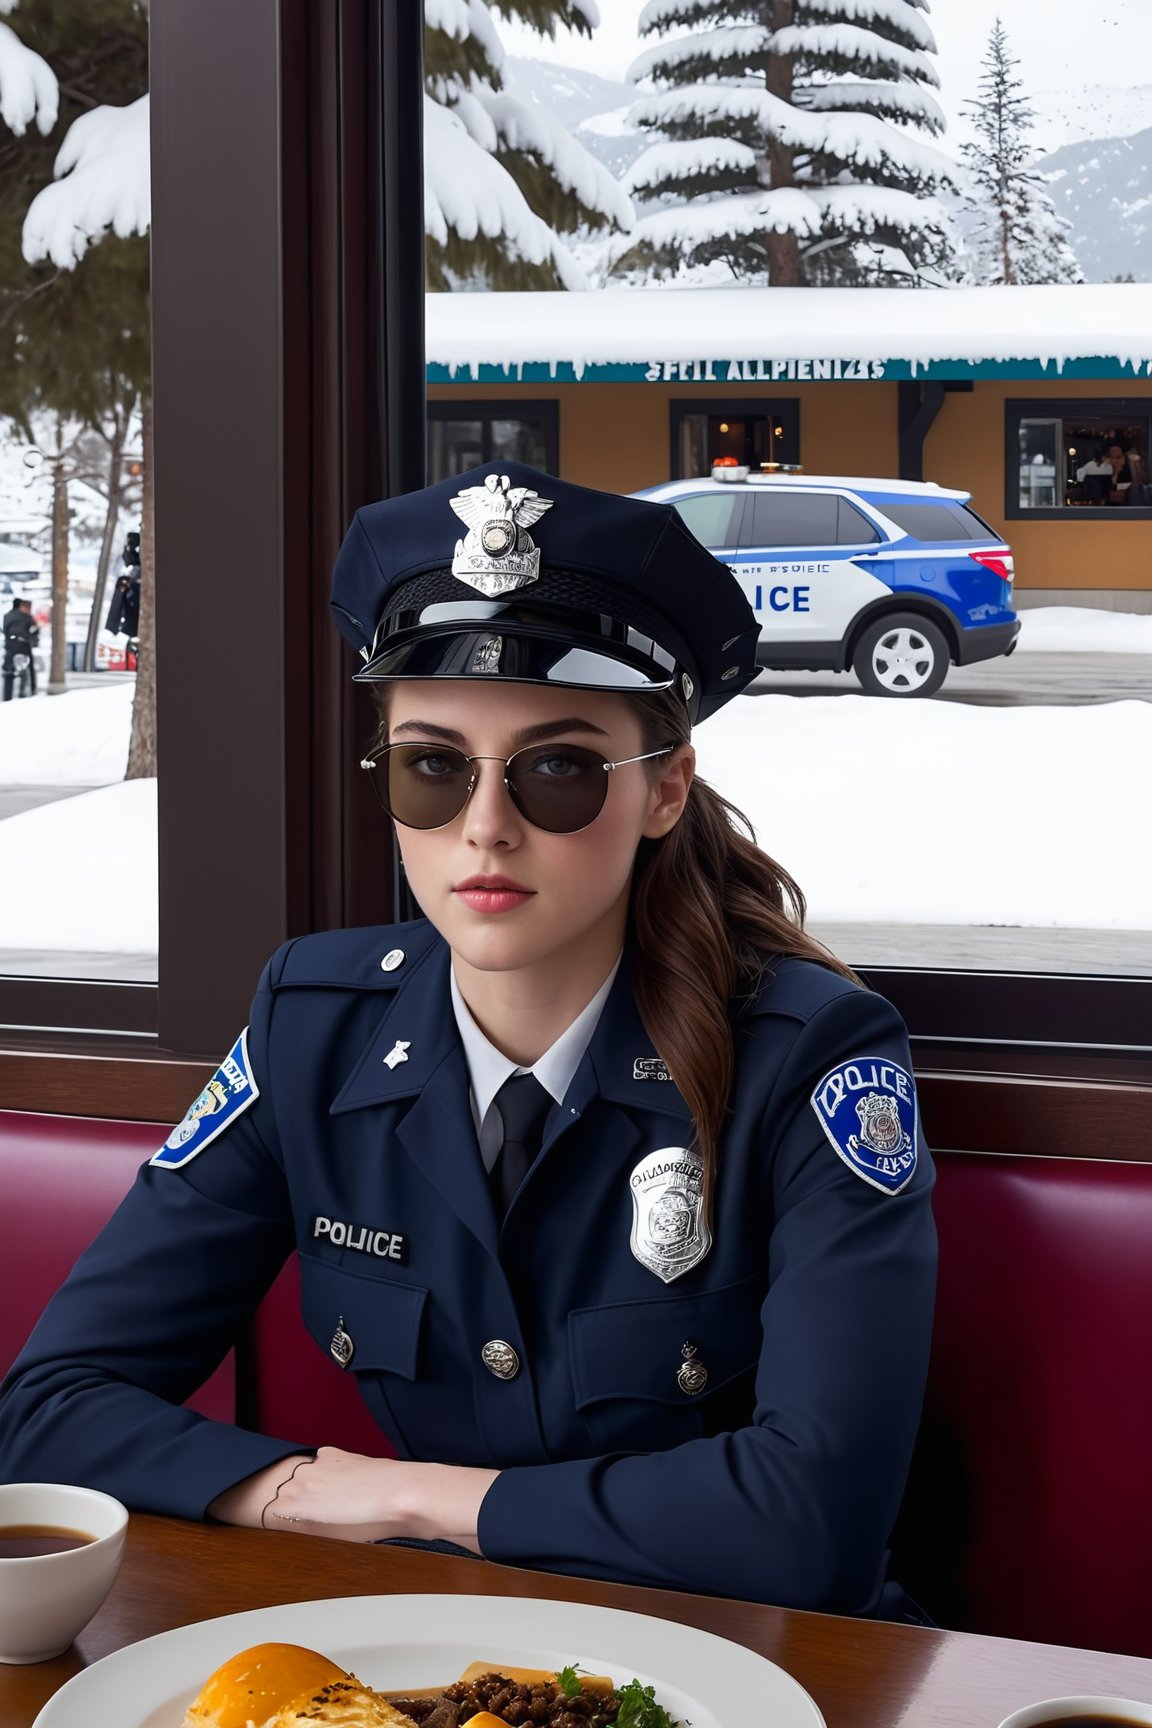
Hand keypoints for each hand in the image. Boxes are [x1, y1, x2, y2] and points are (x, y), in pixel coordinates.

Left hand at [256, 1447, 497, 1549]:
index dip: (312, 1490)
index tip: (319, 1500)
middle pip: (292, 1485)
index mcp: (329, 1454)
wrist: (396, 1491)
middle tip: (316, 1515)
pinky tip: (292, 1530)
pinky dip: (282, 1523)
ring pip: (283, 1498)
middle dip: (301, 1500)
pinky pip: (278, 1514)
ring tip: (306, 1523)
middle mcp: (312, 1465)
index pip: (308, 1472)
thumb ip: (351, 1476)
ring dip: (292, 1512)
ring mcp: (303, 1483)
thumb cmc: (392, 1486)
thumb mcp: (368, 1473)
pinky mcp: (299, 1502)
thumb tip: (353, 1491)